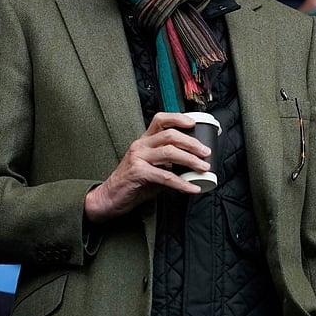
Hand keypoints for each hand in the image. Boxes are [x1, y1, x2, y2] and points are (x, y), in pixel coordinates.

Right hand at [83, 112, 211, 223]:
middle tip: (206, 152)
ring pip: (169, 152)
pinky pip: (165, 176)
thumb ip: (167, 164)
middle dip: (192, 143)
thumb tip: (191, 166)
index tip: (194, 123)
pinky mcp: (138, 173)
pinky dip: (182, 183)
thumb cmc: (132, 183)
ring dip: (190, 160)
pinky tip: (192, 188)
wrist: (110, 197)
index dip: (178, 118)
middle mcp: (140, 145)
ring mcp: (138, 158)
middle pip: (170, 135)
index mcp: (144, 141)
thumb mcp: (151, 168)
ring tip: (204, 168)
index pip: (160, 120)